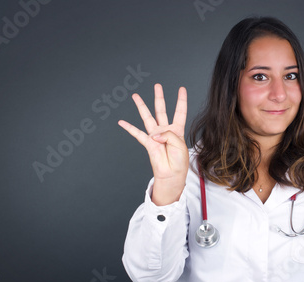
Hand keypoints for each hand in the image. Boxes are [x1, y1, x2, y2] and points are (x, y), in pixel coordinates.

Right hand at [118, 84, 188, 204]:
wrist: (172, 174)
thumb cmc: (179, 161)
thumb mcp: (179, 144)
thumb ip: (168, 135)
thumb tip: (155, 133)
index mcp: (177, 130)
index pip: (180, 111)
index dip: (181, 100)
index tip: (181, 88)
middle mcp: (165, 130)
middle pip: (161, 110)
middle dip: (159, 97)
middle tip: (157, 86)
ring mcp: (155, 136)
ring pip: (147, 117)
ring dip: (142, 106)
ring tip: (136, 96)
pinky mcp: (148, 143)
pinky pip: (137, 134)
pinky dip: (129, 128)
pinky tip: (122, 122)